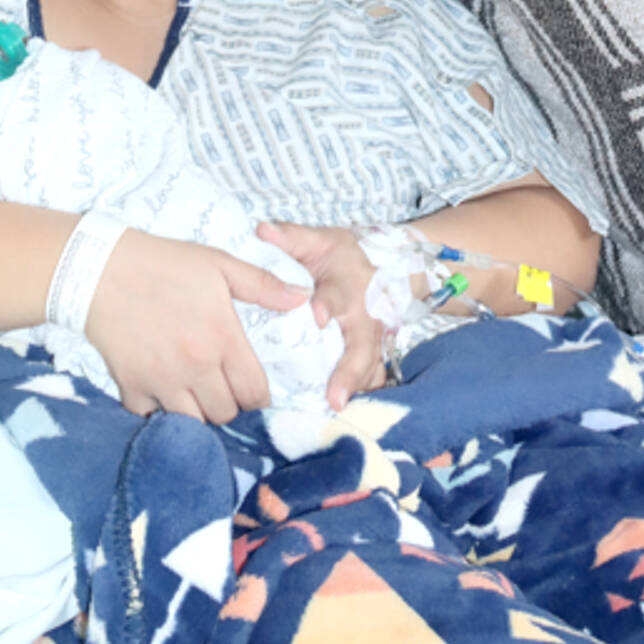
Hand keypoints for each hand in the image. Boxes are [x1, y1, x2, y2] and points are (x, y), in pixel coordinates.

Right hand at [85, 229, 307, 424]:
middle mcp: (196, 367)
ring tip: (195, 391)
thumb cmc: (165, 264)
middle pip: (226, 414)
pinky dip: (159, 411)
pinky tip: (161, 390)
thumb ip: (262, 284)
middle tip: (222, 385)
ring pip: (194, 423)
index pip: (255, 394)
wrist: (102, 269)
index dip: (258, 395)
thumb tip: (301, 298)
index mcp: (222, 339)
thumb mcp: (218, 264)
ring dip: (198, 412)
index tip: (250, 386)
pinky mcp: (132, 387)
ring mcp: (162, 382)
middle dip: (229, 404)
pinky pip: (152, 417)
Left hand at [258, 222, 383, 411]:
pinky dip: (361, 394)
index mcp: (349, 282)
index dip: (328, 305)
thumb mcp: (318, 241)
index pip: (339, 293)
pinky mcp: (373, 355)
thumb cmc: (338, 257)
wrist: (380, 267)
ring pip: (370, 366)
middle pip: (363, 343)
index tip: (316, 316)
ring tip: (335, 410)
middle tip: (334, 397)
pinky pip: (372, 377)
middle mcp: (365, 313)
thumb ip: (291, 237)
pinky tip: (342, 413)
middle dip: (350, 370)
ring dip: (355, 388)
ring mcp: (373, 338)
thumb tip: (262, 230)